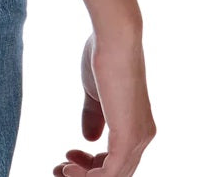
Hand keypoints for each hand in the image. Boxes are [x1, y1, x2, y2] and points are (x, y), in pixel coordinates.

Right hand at [52, 30, 154, 176]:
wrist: (114, 38)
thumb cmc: (103, 56)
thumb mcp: (95, 93)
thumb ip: (94, 116)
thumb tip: (89, 140)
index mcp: (136, 125)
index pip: (117, 159)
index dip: (91, 164)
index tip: (66, 153)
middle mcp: (143, 136)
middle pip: (116, 173)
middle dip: (84, 174)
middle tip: (58, 168)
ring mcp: (138, 138)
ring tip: (61, 168)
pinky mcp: (128, 138)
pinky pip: (111, 174)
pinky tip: (69, 165)